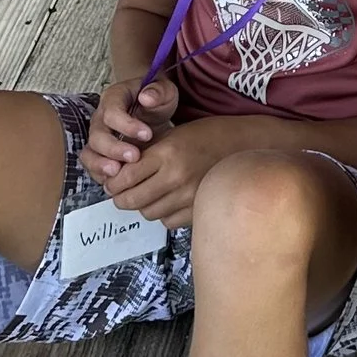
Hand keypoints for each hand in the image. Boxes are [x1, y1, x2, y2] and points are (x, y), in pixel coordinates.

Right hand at [82, 70, 176, 189]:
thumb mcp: (164, 91)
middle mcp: (101, 118)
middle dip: (114, 148)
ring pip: (90, 153)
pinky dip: (101, 175)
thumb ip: (158, 91)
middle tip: (134, 156)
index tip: (147, 134)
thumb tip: (146, 98)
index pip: (112, 111)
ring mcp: (99, 138)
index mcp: (114, 98)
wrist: (155, 113)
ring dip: (101, 165)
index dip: (126, 124)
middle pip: (97, 135)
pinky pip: (93, 167)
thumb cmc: (157, 100)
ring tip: (118, 173)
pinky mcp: (101, 155)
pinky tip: (116, 181)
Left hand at [102, 109, 224, 227]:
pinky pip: (168, 221)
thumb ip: (146, 153)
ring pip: (149, 213)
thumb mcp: (173, 134)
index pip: (126, 177)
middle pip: (133, 200)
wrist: (245, 145)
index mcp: (167, 152)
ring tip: (147, 194)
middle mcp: (176, 176)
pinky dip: (163, 213)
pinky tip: (168, 200)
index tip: (111, 182)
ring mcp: (189, 196)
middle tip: (121, 193)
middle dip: (121, 198)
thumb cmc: (208, 135)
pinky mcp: (198, 210)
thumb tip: (117, 172)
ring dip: (143, 205)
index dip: (113, 183)